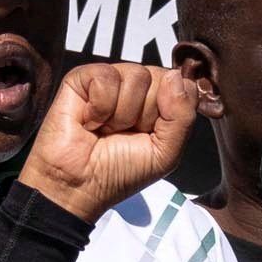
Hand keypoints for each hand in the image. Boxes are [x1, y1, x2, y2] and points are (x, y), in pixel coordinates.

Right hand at [25, 62, 196, 218]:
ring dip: (122, 114)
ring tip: (105, 129)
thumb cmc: (119, 172)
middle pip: (161, 78)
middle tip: (124, 134)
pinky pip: (106, 76)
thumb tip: (177, 76)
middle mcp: (137, 88)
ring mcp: (110, 80)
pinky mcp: (82, 78)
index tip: (150, 134)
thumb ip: (183, 116)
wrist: (78, 185)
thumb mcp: (166, 153)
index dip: (170, 112)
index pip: (182, 85)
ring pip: (136, 75)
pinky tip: (89, 121)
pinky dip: (100, 106)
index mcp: (160, 103)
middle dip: (145, 114)